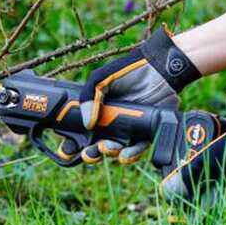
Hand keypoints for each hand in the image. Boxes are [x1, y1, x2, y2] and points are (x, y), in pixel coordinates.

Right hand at [59, 25, 200, 164]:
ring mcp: (127, 129)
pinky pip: (136, 149)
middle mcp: (110, 123)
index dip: (72, 144)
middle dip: (89, 154)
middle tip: (88, 153)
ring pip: (115, 150)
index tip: (67, 149)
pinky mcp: (144, 132)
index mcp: (96, 111)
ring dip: (109, 153)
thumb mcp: (101, 79)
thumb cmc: (128, 71)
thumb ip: (89, 97)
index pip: (80, 132)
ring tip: (106, 147)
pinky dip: (130, 155)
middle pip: (95, 146)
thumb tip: (87, 123)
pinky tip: (124, 154)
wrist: (158, 69)